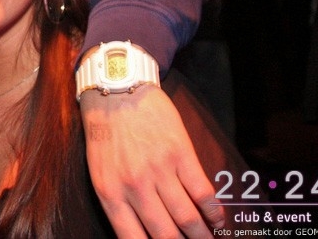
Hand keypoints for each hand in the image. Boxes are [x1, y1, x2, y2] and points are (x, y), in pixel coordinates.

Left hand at [80, 85, 224, 237]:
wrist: (116, 93)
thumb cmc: (105, 134)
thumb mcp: (99, 172)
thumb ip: (118, 203)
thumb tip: (139, 233)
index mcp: (110, 195)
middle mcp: (135, 187)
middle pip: (166, 235)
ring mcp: (159, 171)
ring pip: (188, 218)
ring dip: (203, 235)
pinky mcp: (180, 154)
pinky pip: (203, 192)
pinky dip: (215, 211)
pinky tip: (218, 220)